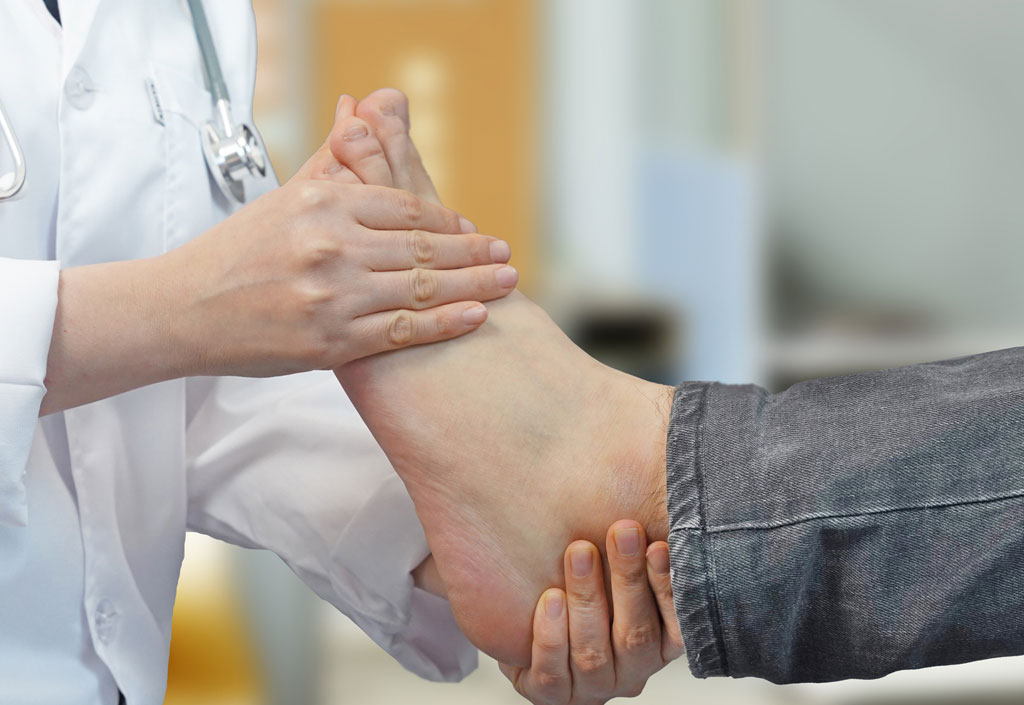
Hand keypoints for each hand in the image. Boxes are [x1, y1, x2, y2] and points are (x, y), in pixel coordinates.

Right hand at [41, 106, 516, 413]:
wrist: (184, 310)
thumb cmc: (236, 253)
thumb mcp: (284, 197)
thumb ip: (334, 159)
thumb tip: (361, 108)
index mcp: (322, 205)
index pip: (405, 208)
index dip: (446, 220)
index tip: (470, 228)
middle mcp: (331, 247)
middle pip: (422, 247)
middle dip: (472, 251)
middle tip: (505, 254)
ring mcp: (333, 296)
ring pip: (420, 287)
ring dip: (473, 285)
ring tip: (506, 282)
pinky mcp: (331, 342)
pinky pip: (402, 331)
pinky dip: (444, 323)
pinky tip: (475, 316)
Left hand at [499, 523, 683, 704]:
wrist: (523, 607)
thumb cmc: (581, 572)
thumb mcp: (615, 554)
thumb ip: (637, 535)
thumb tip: (661, 471)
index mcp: (658, 641)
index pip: (676, 622)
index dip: (668, 584)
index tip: (658, 544)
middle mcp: (631, 670)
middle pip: (637, 634)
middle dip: (629, 578)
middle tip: (622, 531)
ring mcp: (592, 686)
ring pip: (594, 654)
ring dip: (588, 599)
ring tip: (579, 552)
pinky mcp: (552, 694)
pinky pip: (552, 674)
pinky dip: (551, 636)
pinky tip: (550, 600)